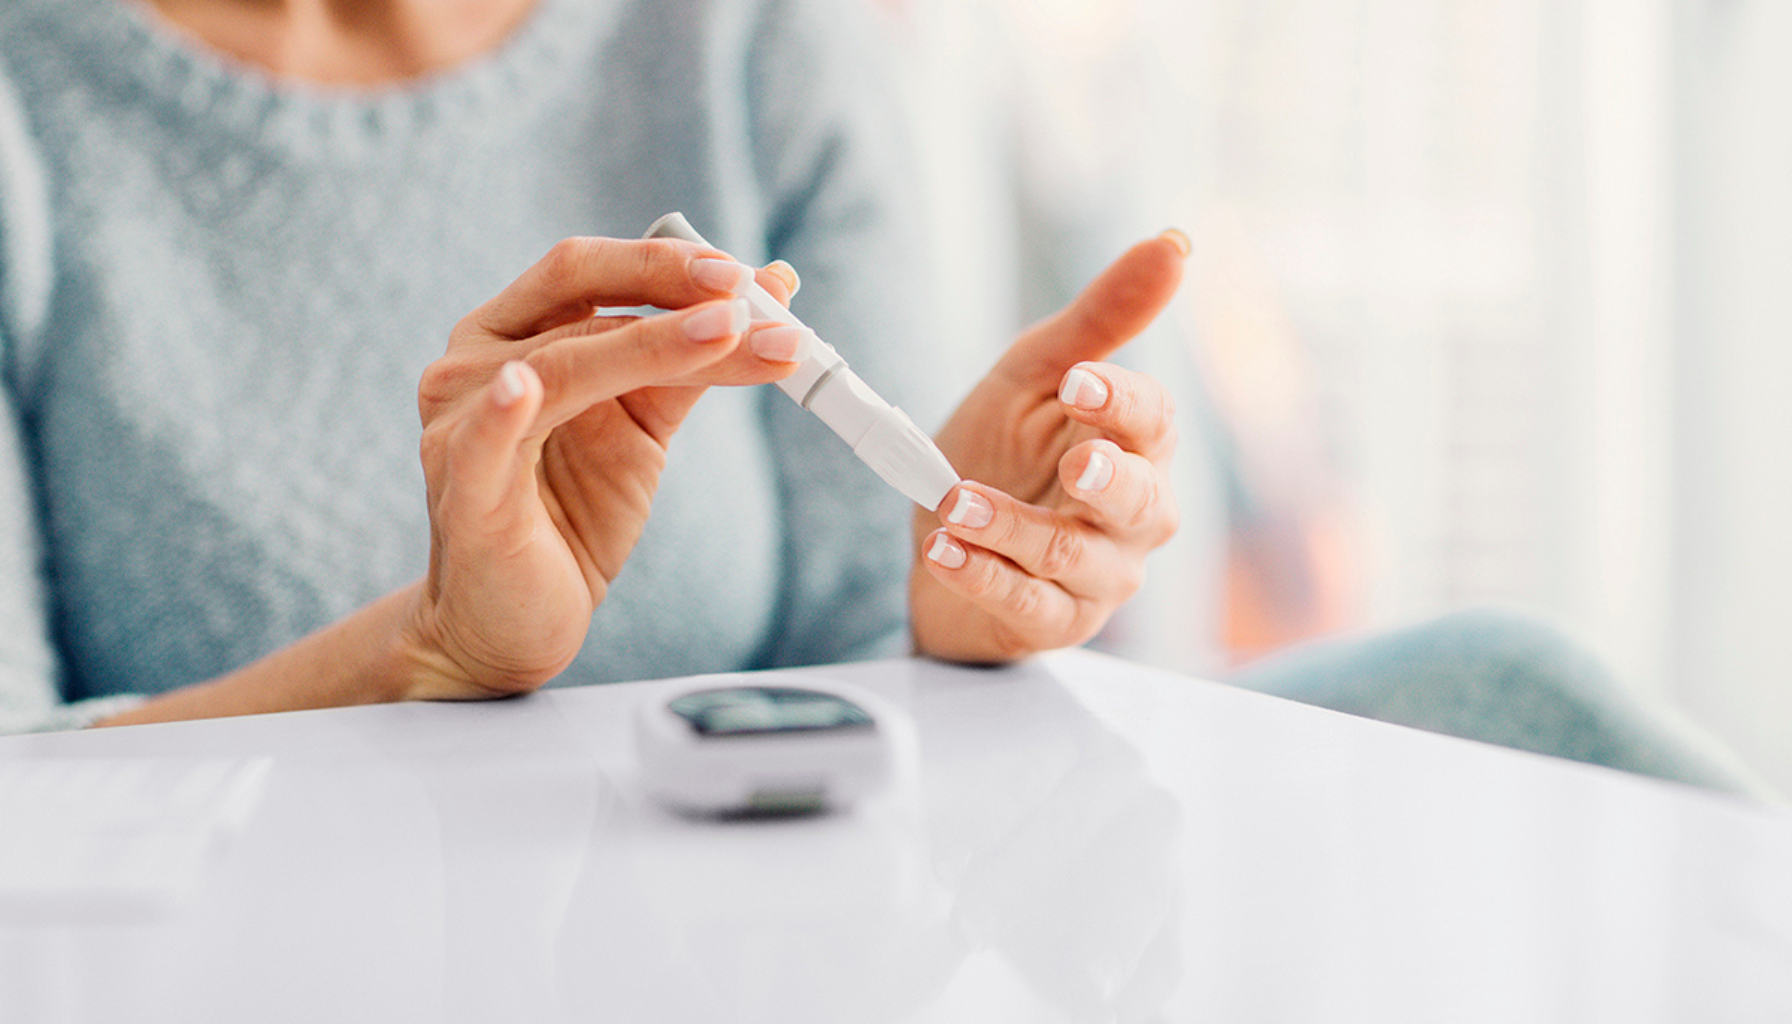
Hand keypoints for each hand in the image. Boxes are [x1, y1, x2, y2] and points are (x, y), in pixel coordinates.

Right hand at [400, 236, 804, 698]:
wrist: (516, 623)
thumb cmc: (572, 514)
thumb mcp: (644, 427)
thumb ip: (695, 361)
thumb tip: (774, 291)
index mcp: (512, 334)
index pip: (586, 270)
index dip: (664, 262)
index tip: (743, 274)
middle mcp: (474, 364)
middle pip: (576, 300)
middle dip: (666, 287)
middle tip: (743, 295)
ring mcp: (458, 424)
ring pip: (562, 365)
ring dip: (652, 346)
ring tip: (728, 334)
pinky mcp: (464, 491)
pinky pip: (484, 441)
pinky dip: (504, 410)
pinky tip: (524, 388)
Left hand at [911, 232, 1187, 661]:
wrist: (945, 541)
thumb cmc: (1004, 453)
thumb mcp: (1037, 375)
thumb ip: (1100, 319)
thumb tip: (1174, 243)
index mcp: (1137, 447)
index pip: (1155, 423)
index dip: (1121, 403)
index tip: (1078, 381)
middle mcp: (1134, 516)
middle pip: (1145, 503)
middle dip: (1110, 482)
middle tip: (1075, 463)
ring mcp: (1098, 577)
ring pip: (1076, 558)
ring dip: (1016, 528)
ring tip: (957, 501)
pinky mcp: (1051, 621)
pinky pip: (1025, 603)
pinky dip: (982, 576)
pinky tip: (944, 551)